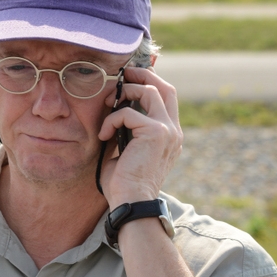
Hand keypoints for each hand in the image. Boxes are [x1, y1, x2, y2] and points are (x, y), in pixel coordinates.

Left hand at [97, 66, 182, 208]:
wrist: (131, 203)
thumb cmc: (124, 183)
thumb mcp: (127, 150)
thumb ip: (126, 130)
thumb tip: (113, 109)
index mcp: (169, 135)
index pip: (166, 98)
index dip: (150, 82)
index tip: (128, 79)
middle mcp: (173, 131)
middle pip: (165, 87)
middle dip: (143, 74)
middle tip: (122, 74)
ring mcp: (168, 130)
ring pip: (150, 91)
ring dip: (125, 91)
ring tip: (108, 103)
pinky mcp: (156, 133)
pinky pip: (128, 113)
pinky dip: (111, 120)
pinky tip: (103, 135)